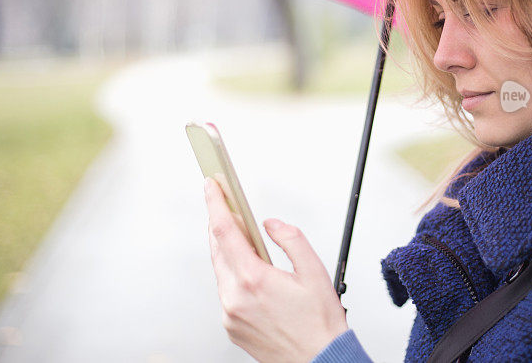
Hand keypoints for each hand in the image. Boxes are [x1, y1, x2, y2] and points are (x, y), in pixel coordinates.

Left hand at [203, 177, 348, 362]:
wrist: (318, 361)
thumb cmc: (319, 324)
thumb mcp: (314, 271)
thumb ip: (290, 239)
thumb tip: (271, 225)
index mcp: (254, 280)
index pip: (226, 231)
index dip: (216, 204)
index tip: (211, 187)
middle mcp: (235, 297)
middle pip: (218, 249)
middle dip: (222, 224)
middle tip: (229, 205)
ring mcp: (230, 314)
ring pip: (221, 270)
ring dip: (228, 250)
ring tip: (244, 238)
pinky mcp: (231, 326)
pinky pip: (226, 291)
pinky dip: (233, 275)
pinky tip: (249, 271)